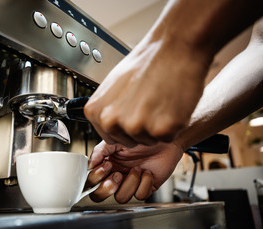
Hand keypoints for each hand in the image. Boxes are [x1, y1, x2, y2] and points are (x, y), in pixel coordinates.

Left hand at [84, 36, 208, 146]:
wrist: (174, 47)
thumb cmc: (147, 62)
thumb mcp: (113, 85)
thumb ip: (107, 108)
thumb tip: (106, 123)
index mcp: (95, 112)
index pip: (110, 137)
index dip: (126, 125)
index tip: (133, 109)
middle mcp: (110, 122)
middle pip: (129, 141)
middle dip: (141, 128)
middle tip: (149, 102)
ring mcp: (135, 127)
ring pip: (148, 140)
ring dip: (157, 126)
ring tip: (159, 100)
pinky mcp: (160, 130)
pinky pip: (167, 137)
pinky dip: (173, 125)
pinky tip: (170, 105)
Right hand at [85, 140, 183, 202]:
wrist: (164, 139)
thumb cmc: (141, 138)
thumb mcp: (117, 140)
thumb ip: (101, 150)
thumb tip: (90, 163)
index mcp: (107, 165)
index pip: (91, 182)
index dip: (97, 178)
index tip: (107, 165)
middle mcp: (116, 176)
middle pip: (99, 196)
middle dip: (107, 188)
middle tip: (118, 175)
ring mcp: (130, 183)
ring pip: (121, 198)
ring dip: (130, 182)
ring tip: (137, 169)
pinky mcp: (145, 188)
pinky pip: (140, 195)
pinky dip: (145, 183)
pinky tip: (148, 172)